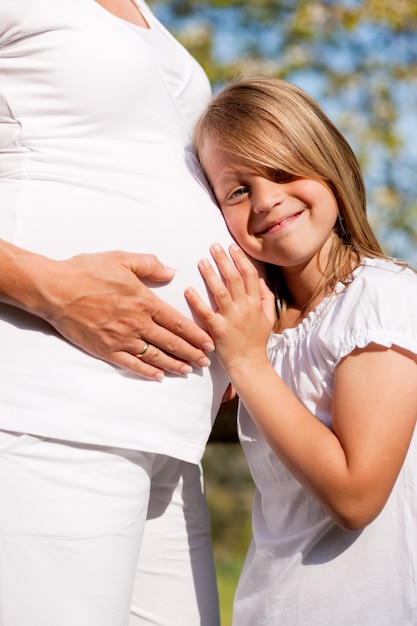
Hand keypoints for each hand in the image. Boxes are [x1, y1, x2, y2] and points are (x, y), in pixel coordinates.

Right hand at [32, 251, 213, 379]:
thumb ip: (150, 265)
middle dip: (191, 353)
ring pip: (155, 356)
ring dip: (174, 364)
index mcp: (144, 302)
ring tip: (188, 370)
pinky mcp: (105, 349)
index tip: (209, 342)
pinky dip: (146, 372)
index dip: (196, 334)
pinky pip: (131, 364)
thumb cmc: (87, 271)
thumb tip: (172, 271)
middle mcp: (136, 323)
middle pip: (171, 342)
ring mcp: (121, 339)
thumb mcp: (122, 259)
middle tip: (205, 362)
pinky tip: (158, 376)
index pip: (177, 322)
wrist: (55, 289)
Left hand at [185, 243, 274, 372]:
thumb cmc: (257, 341)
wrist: (250, 364)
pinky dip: (197, 300)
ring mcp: (231, 318)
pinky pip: (206, 312)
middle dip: (224, 260)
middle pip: (233, 278)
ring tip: (202, 261)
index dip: (240, 259)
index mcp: (256, 304)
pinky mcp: (218, 329)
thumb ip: (266, 298)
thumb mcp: (268, 318)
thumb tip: (262, 281)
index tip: (232, 247)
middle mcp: (244, 308)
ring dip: (210, 275)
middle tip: (214, 246)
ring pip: (220, 291)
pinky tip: (189, 289)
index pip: (249, 275)